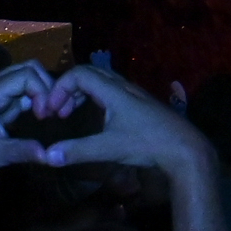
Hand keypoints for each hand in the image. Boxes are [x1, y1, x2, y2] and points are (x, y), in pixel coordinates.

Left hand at [0, 61, 56, 184]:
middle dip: (45, 86)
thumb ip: (23, 150)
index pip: (27, 75)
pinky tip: (38, 114)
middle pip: (28, 68)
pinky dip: (32, 97)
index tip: (45, 116)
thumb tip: (51, 155)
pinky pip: (19, 89)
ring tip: (47, 113)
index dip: (42, 91)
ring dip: (40, 91)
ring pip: (25, 76)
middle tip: (52, 110)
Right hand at [30, 64, 215, 183]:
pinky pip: (109, 91)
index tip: (49, 110)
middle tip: (55, 112)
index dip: (59, 88)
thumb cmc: (147, 143)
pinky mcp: (139, 104)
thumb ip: (77, 150)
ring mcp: (133, 94)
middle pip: (89, 74)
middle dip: (67, 89)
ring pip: (100, 82)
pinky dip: (93, 98)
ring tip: (66, 114)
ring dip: (79, 93)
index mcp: (114, 91)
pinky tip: (91, 118)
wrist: (184, 147)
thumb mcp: (109, 148)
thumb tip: (46, 156)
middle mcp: (123, 87)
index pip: (80, 74)